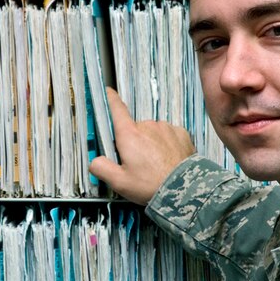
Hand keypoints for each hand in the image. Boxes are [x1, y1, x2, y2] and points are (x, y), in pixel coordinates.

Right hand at [89, 87, 195, 204]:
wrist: (184, 189)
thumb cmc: (151, 185)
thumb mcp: (120, 182)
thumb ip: (101, 168)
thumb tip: (95, 161)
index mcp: (129, 135)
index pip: (117, 109)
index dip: (111, 99)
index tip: (108, 91)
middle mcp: (147, 125)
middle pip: (135, 129)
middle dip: (134, 142)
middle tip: (138, 163)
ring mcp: (166, 128)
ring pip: (153, 132)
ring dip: (151, 143)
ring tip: (156, 165)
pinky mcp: (181, 133)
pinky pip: (169, 135)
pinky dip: (167, 145)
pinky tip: (169, 160)